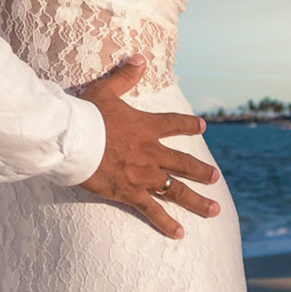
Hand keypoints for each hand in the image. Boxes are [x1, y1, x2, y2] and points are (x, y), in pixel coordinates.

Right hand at [75, 58, 220, 238]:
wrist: (75, 139)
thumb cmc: (86, 114)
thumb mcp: (105, 90)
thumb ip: (125, 76)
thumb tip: (140, 58)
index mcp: (146, 127)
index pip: (174, 124)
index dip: (189, 125)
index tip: (202, 126)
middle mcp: (151, 152)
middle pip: (184, 163)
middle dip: (202, 171)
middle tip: (215, 178)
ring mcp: (144, 175)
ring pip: (177, 190)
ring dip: (196, 201)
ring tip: (213, 210)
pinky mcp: (131, 192)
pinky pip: (153, 210)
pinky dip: (166, 222)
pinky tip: (180, 234)